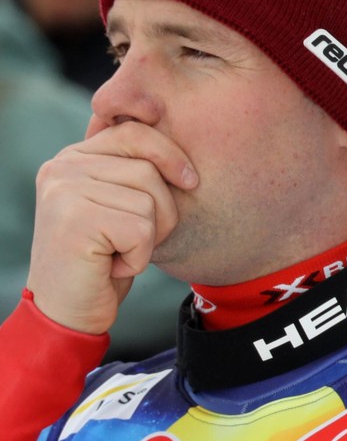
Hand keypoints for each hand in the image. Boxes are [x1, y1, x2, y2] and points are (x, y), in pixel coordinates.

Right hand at [27, 122, 194, 333]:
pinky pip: (142, 230)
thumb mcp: (120, 205)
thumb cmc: (104, 258)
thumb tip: (172, 129)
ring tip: (118, 251)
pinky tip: (112, 265)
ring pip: (149, 201)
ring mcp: (64, 191)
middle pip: (148, 169)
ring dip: (150, 237)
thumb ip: (133, 169)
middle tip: (141, 238)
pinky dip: (139, 256)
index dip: (171, 153)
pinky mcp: (76, 220)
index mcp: (73, 157)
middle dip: (164, 209)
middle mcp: (62, 168)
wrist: (68, 311)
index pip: (134, 131)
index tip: (191, 180)